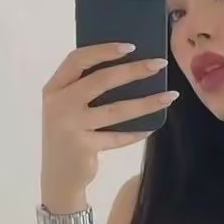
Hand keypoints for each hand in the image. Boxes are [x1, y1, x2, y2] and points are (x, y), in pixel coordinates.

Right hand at [41, 42, 176, 196]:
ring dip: (146, 102)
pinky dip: (136, 132)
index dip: (103, 50)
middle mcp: (58, 104)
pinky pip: (118, 136)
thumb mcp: (69, 108)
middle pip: (101, 80)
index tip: (131, 46)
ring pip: (116, 109)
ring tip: (170, 96)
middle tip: (160, 65)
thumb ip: (86, 89)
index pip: (77, 59)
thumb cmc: (71, 135)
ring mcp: (70, 126)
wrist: (59, 177)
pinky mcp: (83, 146)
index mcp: (54, 88)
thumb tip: (131, 68)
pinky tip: (152, 127)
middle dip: (134, 70)